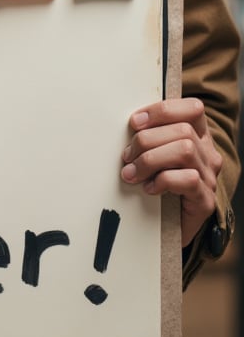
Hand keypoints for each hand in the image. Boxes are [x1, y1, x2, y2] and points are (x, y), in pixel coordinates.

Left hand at [121, 97, 222, 247]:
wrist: (171, 228)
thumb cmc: (159, 185)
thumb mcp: (155, 155)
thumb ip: (150, 137)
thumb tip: (129, 125)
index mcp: (198, 137)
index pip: (193, 109)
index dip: (163, 110)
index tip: (135, 122)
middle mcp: (208, 154)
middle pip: (183, 130)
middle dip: (147, 140)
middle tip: (127, 156)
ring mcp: (209, 177)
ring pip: (184, 150)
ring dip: (150, 159)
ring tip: (132, 173)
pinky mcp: (205, 201)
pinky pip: (187, 179)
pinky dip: (162, 181)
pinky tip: (149, 188)